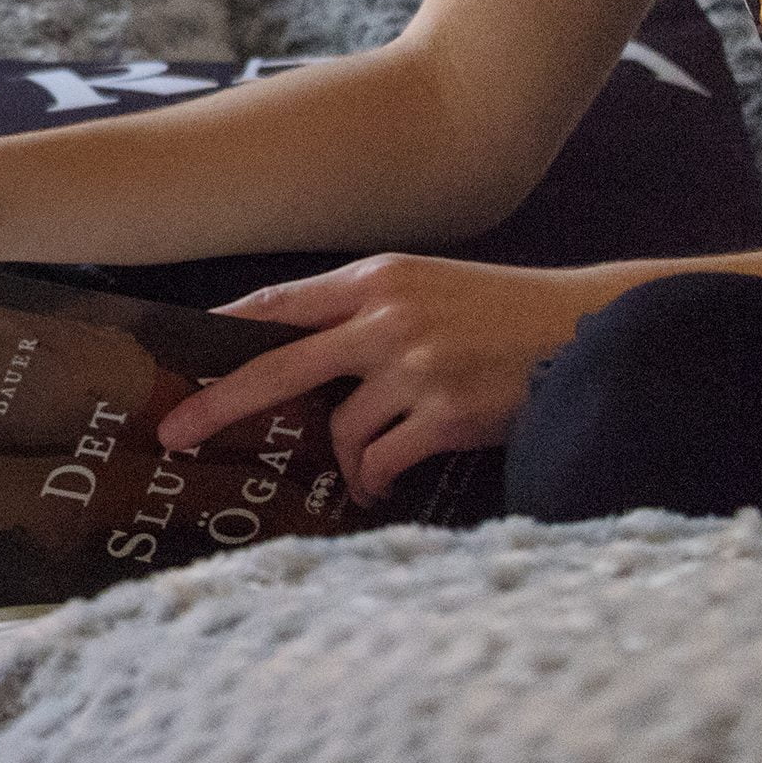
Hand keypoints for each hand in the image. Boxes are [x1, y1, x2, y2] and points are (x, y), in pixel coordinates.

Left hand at [157, 255, 637, 506]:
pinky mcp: (447, 413)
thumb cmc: (500, 315)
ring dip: (343, 458)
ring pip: (338, 428)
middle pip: (276, 367)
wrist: (586, 329)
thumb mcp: (426, 289)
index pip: (278, 305)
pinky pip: (381, 459)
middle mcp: (386, 317)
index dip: (222, 332)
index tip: (175, 358)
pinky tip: (381, 482)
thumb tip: (298, 360)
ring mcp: (416, 366)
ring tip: (363, 469)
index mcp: (374, 279)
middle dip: (219, 405)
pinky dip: (374, 478)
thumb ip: (363, 315)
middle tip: (176, 434)